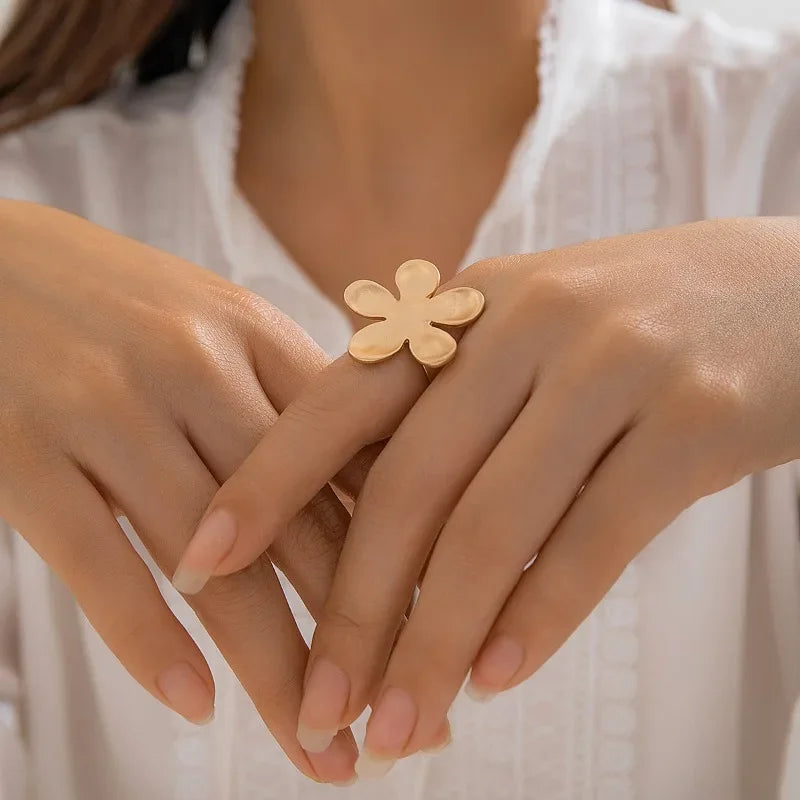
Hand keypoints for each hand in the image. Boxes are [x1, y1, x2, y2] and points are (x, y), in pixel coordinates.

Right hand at [0, 200, 365, 782]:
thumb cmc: (119, 302)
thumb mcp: (218, 324)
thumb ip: (289, 399)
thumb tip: (371, 486)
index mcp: (256, 336)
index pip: (352, 461)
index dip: (404, 556)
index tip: (439, 633)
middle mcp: (194, 369)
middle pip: (300, 525)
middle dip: (358, 636)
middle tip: (403, 725)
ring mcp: (108, 410)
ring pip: (215, 562)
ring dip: (273, 668)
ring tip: (317, 749)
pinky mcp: (24, 451)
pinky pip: (97, 562)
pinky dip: (148, 640)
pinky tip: (197, 704)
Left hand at [189, 217, 799, 771]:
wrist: (780, 288)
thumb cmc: (628, 328)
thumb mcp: (521, 340)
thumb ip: (444, 410)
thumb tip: (362, 532)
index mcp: (468, 308)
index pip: (341, 399)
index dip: (265, 481)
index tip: (200, 561)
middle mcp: (528, 326)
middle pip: (409, 485)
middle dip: (351, 607)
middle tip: (315, 707)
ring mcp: (613, 366)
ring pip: (495, 526)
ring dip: (437, 642)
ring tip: (398, 728)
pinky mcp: (696, 418)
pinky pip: (596, 537)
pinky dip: (540, 617)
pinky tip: (498, 680)